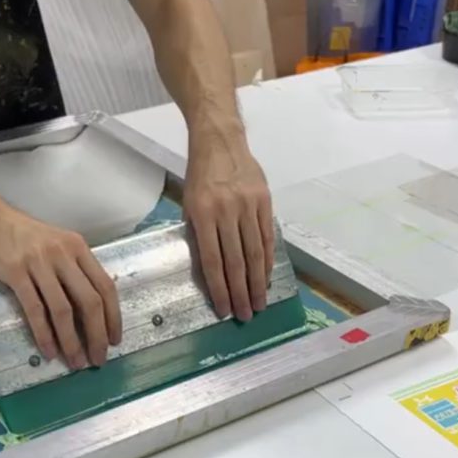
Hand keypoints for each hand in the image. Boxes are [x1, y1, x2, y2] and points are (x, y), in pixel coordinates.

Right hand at [0, 198, 121, 368]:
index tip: (114, 340)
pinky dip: (44, 333)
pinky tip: (49, 350)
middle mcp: (63, 254)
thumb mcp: (57, 246)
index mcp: (78, 248)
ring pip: (63, 309)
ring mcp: (39, 263)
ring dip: (71, 340)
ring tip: (75, 361)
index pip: (106, 286)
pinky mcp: (16, 272)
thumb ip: (74, 271)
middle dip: (97, 335)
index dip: (113, 317)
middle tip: (98, 358)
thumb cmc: (22, 237)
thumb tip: (89, 311)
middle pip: (89, 301)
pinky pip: (35, 309)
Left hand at [183, 130, 274, 321]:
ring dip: (257, 282)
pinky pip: (266, 237)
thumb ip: (198, 234)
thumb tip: (210, 270)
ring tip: (259, 303)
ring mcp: (248, 206)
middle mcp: (226, 211)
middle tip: (246, 315)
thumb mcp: (189, 204)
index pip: (212, 261)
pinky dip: (267, 260)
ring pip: (254, 253)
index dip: (219, 289)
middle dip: (241, 292)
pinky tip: (267, 277)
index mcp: (203, 214)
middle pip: (235, 262)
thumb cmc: (200, 176)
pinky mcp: (264, 201)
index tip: (223, 310)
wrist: (221, 141)